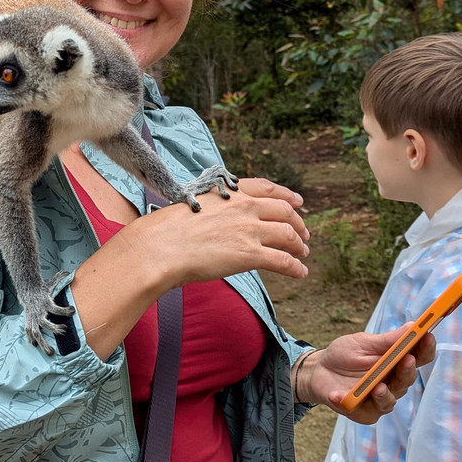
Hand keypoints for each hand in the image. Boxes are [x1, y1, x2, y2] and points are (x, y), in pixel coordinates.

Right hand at [128, 175, 310, 285]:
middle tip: (302, 233)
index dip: (286, 195)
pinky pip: (283, 260)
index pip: (266, 188)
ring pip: (288, 234)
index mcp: (228, 192)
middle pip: (284, 211)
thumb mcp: (192, 205)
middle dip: (297, 222)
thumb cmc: (165, 229)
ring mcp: (249, 230)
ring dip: (299, 244)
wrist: (159, 246)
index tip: (297, 201)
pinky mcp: (250, 254)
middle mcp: (243, 207)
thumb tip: (215, 221)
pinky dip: (296, 267)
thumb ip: (212, 209)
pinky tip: (300, 272)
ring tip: (302, 253)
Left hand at [296, 326, 436, 423]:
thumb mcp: (363, 343)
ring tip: (378, 387)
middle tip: (406, 360)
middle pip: (407, 379)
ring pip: (390, 400)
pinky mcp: (365, 413)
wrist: (319, 371)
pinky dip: (350, 402)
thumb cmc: (344, 355)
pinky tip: (338, 395)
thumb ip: (387, 340)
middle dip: (407, 370)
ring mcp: (380, 400)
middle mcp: (393, 383)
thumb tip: (413, 326)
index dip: (426, 348)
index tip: (428, 336)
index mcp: (396, 363)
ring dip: (385, 394)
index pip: (418, 357)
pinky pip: (363, 411)